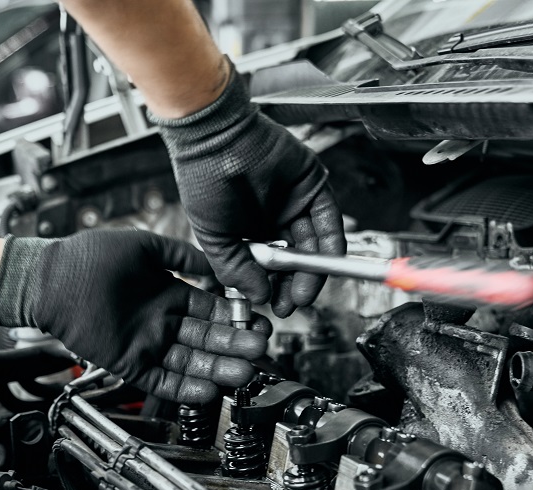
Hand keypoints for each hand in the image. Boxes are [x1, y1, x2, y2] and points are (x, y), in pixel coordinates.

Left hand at [0, 229, 270, 403]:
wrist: (50, 279)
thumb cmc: (88, 257)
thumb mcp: (144, 247)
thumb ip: (181, 257)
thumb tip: (214, 261)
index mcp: (168, 294)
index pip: (211, 310)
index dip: (235, 318)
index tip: (259, 323)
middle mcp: (161, 322)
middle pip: (206, 339)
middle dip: (234, 345)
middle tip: (261, 350)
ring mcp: (146, 344)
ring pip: (189, 362)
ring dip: (217, 369)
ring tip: (244, 372)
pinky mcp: (128, 363)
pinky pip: (160, 380)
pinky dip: (183, 388)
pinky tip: (208, 389)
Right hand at [155, 64, 345, 316]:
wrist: (215, 138)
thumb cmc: (203, 180)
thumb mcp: (213, 237)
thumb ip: (236, 270)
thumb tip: (259, 298)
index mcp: (250, 231)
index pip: (271, 268)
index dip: (275, 289)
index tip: (277, 307)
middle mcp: (275, 219)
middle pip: (296, 260)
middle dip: (295, 286)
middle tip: (292, 305)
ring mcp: (296, 204)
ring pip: (314, 246)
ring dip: (313, 273)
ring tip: (303, 293)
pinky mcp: (313, 187)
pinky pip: (329, 221)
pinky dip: (329, 246)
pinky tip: (319, 267)